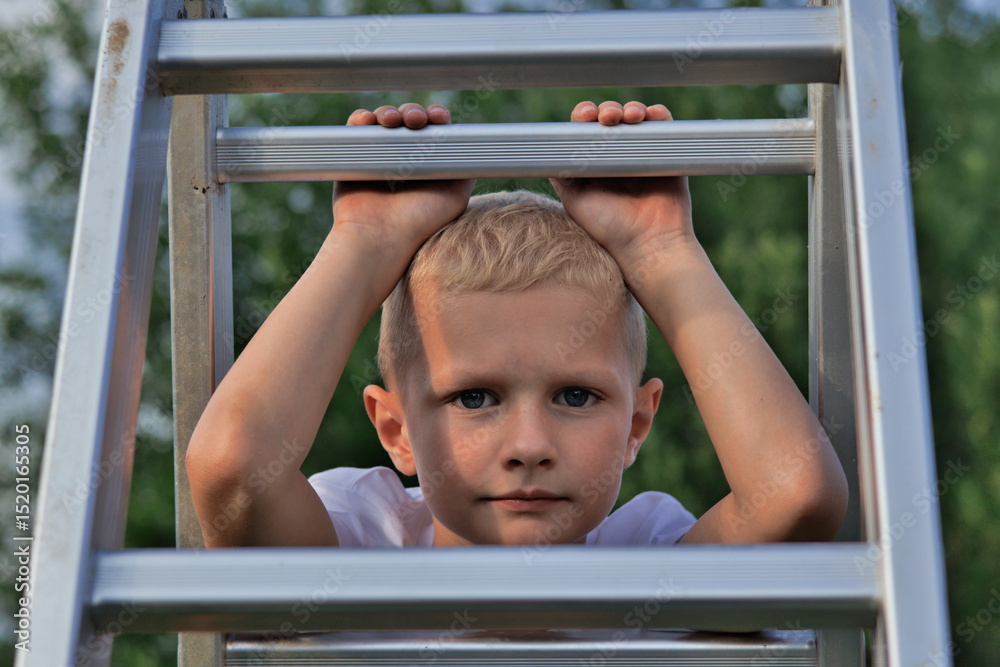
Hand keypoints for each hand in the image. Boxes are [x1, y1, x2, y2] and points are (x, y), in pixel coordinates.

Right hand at [332, 103, 475, 258]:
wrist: (382, 236)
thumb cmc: (420, 221)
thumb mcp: (455, 196)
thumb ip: (465, 171)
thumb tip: (478, 147)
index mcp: (427, 164)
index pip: (432, 130)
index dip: (436, 118)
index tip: (437, 118)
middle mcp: (404, 158)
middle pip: (409, 121)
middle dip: (413, 113)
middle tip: (415, 120)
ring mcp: (378, 157)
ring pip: (384, 121)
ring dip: (389, 113)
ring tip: (390, 121)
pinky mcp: (354, 158)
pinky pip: (356, 130)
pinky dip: (361, 119)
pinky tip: (368, 120)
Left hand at [549, 101, 694, 273]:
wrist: (648, 244)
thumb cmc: (610, 229)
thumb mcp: (575, 200)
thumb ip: (562, 175)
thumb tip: (549, 150)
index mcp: (595, 164)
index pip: (587, 131)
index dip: (584, 118)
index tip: (584, 117)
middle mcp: (618, 156)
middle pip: (610, 120)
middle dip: (606, 111)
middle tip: (605, 118)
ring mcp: (643, 153)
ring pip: (635, 119)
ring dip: (629, 109)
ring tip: (628, 117)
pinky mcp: (667, 154)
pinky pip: (663, 125)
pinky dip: (657, 114)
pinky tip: (648, 116)